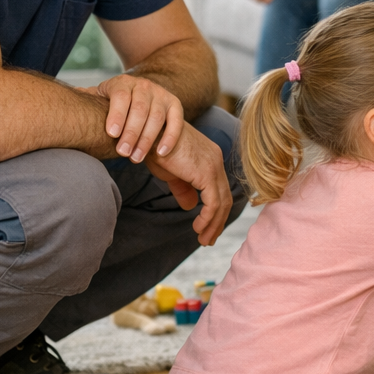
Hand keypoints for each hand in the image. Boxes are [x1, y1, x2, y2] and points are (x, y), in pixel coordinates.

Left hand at [89, 74, 184, 161]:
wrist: (142, 95)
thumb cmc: (116, 104)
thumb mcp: (102, 98)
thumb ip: (88, 99)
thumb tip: (70, 98)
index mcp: (123, 83)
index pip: (121, 96)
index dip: (116, 114)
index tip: (111, 133)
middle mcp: (143, 86)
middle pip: (139, 109)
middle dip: (131, 133)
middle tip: (123, 153)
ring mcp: (161, 94)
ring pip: (156, 117)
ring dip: (146, 140)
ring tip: (136, 158)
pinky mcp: (175, 104)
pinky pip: (176, 122)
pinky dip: (170, 138)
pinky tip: (160, 153)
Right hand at [144, 123, 232, 244]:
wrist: (148, 133)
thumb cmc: (155, 148)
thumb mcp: (172, 172)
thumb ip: (183, 188)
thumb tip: (190, 206)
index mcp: (210, 158)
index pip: (219, 190)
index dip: (215, 212)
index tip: (207, 228)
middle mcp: (216, 160)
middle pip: (225, 197)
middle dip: (217, 222)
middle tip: (208, 240)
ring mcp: (214, 166)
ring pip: (221, 203)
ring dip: (213, 224)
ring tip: (203, 240)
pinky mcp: (206, 173)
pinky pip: (213, 203)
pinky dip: (207, 218)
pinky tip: (198, 228)